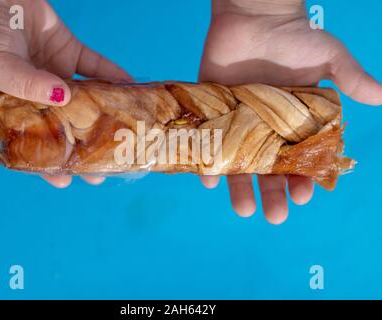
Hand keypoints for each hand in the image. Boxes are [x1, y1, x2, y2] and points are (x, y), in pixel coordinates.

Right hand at [0, 0, 132, 187]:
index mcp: (16, 109)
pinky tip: (130, 88)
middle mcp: (41, 97)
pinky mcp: (70, 53)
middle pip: (67, 127)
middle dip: (85, 148)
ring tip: (125, 134)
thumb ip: (27, 86)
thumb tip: (64, 98)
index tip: (65, 181)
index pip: (35, 143)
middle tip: (105, 167)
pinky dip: (114, 75)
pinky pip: (96, 66)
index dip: (48, 164)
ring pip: (87, 100)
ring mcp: (58, 75)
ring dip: (106, 116)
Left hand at [199, 0, 381, 223]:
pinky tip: (208, 180)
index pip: (300, 161)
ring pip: (240, 165)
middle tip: (274, 216)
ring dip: (241, 189)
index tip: (303, 196)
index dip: (303, 180)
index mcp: (294, 125)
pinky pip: (210, 145)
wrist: (253, 17)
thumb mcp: (327, 56)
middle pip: (270, 171)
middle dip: (273, 194)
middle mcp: (266, 130)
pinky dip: (207, 163)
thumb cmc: (293, 37)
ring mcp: (239, 125)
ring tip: (244, 210)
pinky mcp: (215, 115)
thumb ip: (350, 78)